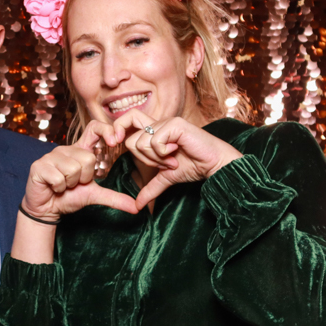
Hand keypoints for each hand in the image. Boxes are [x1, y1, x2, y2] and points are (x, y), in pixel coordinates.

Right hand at [21, 121, 138, 219]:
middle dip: (84, 178)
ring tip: (64, 185)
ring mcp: (50, 156)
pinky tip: (54, 188)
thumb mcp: (95, 195)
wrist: (46, 209)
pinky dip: (59, 188)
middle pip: (88, 158)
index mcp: (80, 151)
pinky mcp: (39, 166)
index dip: (106, 130)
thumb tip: (136, 208)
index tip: (115, 142)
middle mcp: (65, 149)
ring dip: (71, 184)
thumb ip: (115, 198)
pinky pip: (59, 178)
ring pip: (73, 169)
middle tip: (75, 183)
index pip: (94, 128)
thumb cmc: (69, 197)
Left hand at [112, 111, 242, 208]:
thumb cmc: (194, 166)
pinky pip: (155, 141)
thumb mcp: (167, 178)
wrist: (213, 164)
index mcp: (154, 131)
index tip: (113, 143)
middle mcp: (158, 123)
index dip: (117, 129)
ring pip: (141, 143)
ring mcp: (166, 122)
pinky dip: (164, 153)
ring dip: (157, 158)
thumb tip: (137, 205)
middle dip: (145, 160)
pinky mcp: (175, 124)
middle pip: (130, 141)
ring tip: (173, 159)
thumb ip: (151, 188)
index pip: (127, 120)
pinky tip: (177, 152)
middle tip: (164, 163)